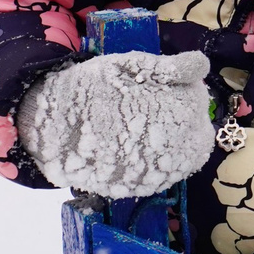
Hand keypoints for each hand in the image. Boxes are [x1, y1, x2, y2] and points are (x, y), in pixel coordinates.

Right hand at [16, 50, 214, 197]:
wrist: (52, 127)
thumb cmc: (92, 87)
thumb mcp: (131, 65)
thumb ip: (172, 68)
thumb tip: (201, 65)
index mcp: (180, 112)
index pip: (198, 99)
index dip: (181, 89)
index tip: (159, 85)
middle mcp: (176, 148)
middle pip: (197, 131)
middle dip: (181, 116)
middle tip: (149, 106)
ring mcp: (160, 172)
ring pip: (185, 156)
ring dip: (173, 140)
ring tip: (140, 126)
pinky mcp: (142, 188)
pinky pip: (165, 173)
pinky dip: (157, 160)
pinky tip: (136, 145)